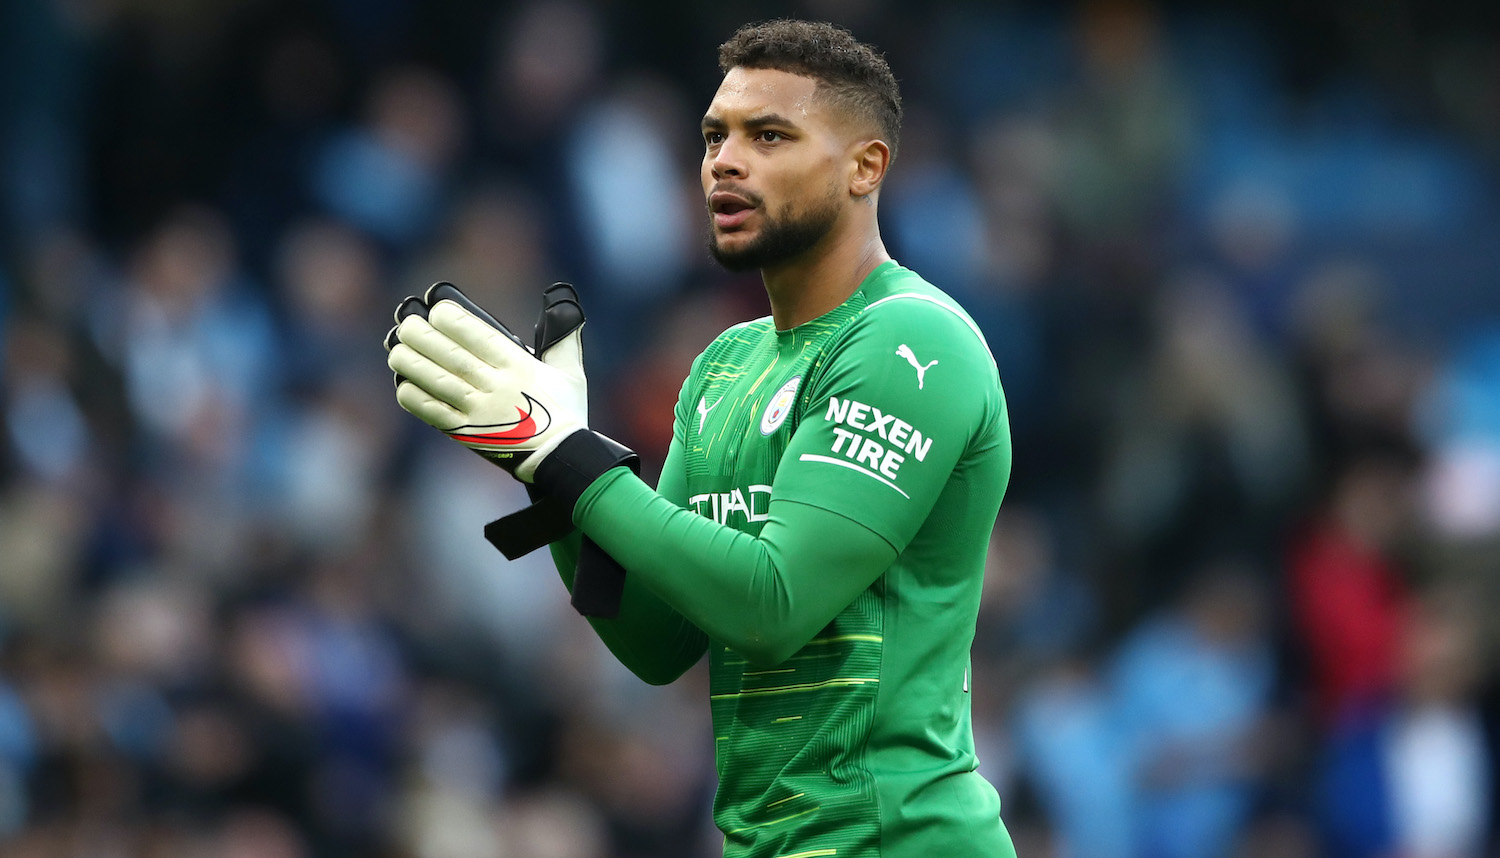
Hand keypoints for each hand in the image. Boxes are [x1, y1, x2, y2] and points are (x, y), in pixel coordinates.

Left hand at [386, 282, 585, 481]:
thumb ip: (563, 335)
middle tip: (407, 326)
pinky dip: (416, 398)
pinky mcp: (466, 434)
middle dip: (424, 337)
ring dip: (413, 363)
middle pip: (452, 357)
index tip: (436, 309)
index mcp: (519, 367)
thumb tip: (562, 298)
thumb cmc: (565, 411)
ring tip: (396, 349)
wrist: (561, 458)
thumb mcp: (571, 371)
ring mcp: (479, 412)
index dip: (454, 321)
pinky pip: (434, 413)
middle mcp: (496, 387)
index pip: (480, 337)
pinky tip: (404, 383)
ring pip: (438, 381)